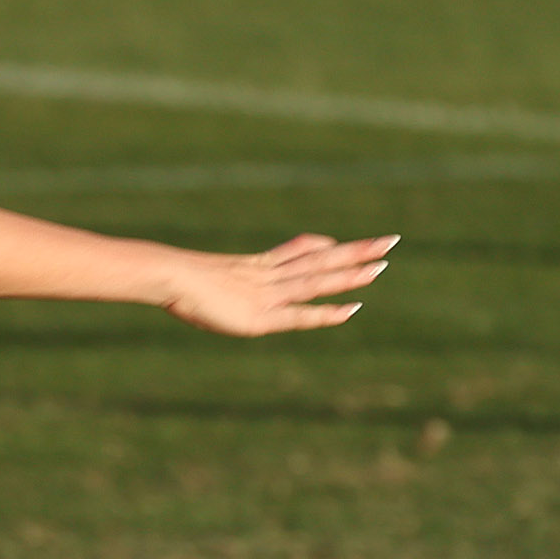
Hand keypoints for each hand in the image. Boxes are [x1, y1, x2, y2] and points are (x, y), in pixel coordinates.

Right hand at [158, 232, 394, 336]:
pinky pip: (300, 314)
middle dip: (355, 252)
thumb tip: (208, 263)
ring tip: (382, 267)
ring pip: (317, 281)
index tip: (339, 242)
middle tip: (389, 241)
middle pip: (320, 260)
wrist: (169, 277)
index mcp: (254, 267)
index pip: (297, 253)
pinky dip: (325, 313)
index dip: (321, 247)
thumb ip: (213, 273)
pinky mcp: (261, 317)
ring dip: (350, 275)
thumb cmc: (172, 279)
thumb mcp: (196, 273)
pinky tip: (352, 309)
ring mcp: (267, 295)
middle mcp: (268, 277)